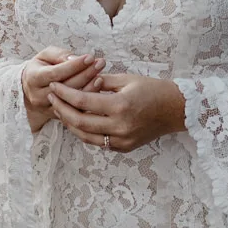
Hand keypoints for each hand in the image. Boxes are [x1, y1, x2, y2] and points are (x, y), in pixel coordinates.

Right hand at [19, 49, 102, 132]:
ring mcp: (48, 108)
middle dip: (86, 73)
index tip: (90, 57)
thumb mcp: (44, 56)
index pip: (55, 73)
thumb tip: (75, 59)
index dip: (74, 66)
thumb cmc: (40, 68)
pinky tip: (98, 86)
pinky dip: (89, 97)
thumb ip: (59, 55)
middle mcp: (39, 96)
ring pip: (72, 100)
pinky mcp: (58, 116)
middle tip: (100, 62)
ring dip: (90, 86)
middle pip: (66, 87)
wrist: (30, 90)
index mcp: (33, 78)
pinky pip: (76, 109)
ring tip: (101, 73)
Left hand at [46, 72, 186, 153]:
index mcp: (120, 106)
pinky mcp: (124, 148)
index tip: (54, 86)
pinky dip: (85, 132)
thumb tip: (79, 81)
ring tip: (60, 110)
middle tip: (52, 97)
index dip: (65, 93)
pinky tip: (77, 121)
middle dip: (62, 109)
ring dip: (69, 124)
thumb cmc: (153, 90)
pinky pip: (98, 142)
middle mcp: (119, 126)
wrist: (176, 110)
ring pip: (85, 136)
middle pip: (79, 121)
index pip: (82, 101)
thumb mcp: (127, 79)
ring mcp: (122, 140)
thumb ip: (101, 81)